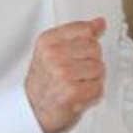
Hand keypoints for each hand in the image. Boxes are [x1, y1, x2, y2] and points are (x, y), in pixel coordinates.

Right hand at [24, 17, 106, 132]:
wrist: (33, 110)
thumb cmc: (45, 80)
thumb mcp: (54, 50)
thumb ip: (77, 34)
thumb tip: (99, 22)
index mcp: (48, 41)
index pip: (85, 30)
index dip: (88, 42)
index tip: (79, 53)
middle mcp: (53, 55)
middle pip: (95, 48)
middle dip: (90, 61)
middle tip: (75, 72)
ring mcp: (63, 73)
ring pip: (99, 68)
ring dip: (92, 79)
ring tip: (76, 83)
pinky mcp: (72, 92)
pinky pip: (98, 87)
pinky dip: (92, 93)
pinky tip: (78, 94)